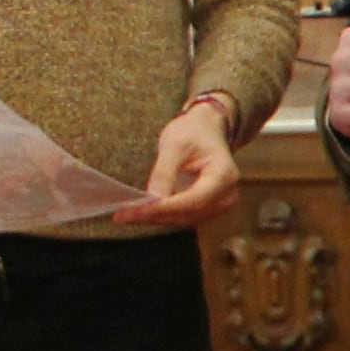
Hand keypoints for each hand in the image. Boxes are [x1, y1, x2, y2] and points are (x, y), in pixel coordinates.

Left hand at [113, 100, 240, 228]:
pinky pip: (183, 217)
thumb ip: (165, 172)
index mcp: (224, 176)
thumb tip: (152, 200)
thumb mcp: (175, 144)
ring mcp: (220, 205)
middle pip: (188, 214)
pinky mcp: (208, 209)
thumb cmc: (193, 132)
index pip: (193, 200)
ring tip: (127, 214)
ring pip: (184, 219)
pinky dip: (162, 215)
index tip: (136, 210)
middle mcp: (227, 195)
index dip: (164, 208)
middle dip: (154, 215)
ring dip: (155, 218)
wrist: (207, 130)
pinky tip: (141, 212)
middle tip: (122, 215)